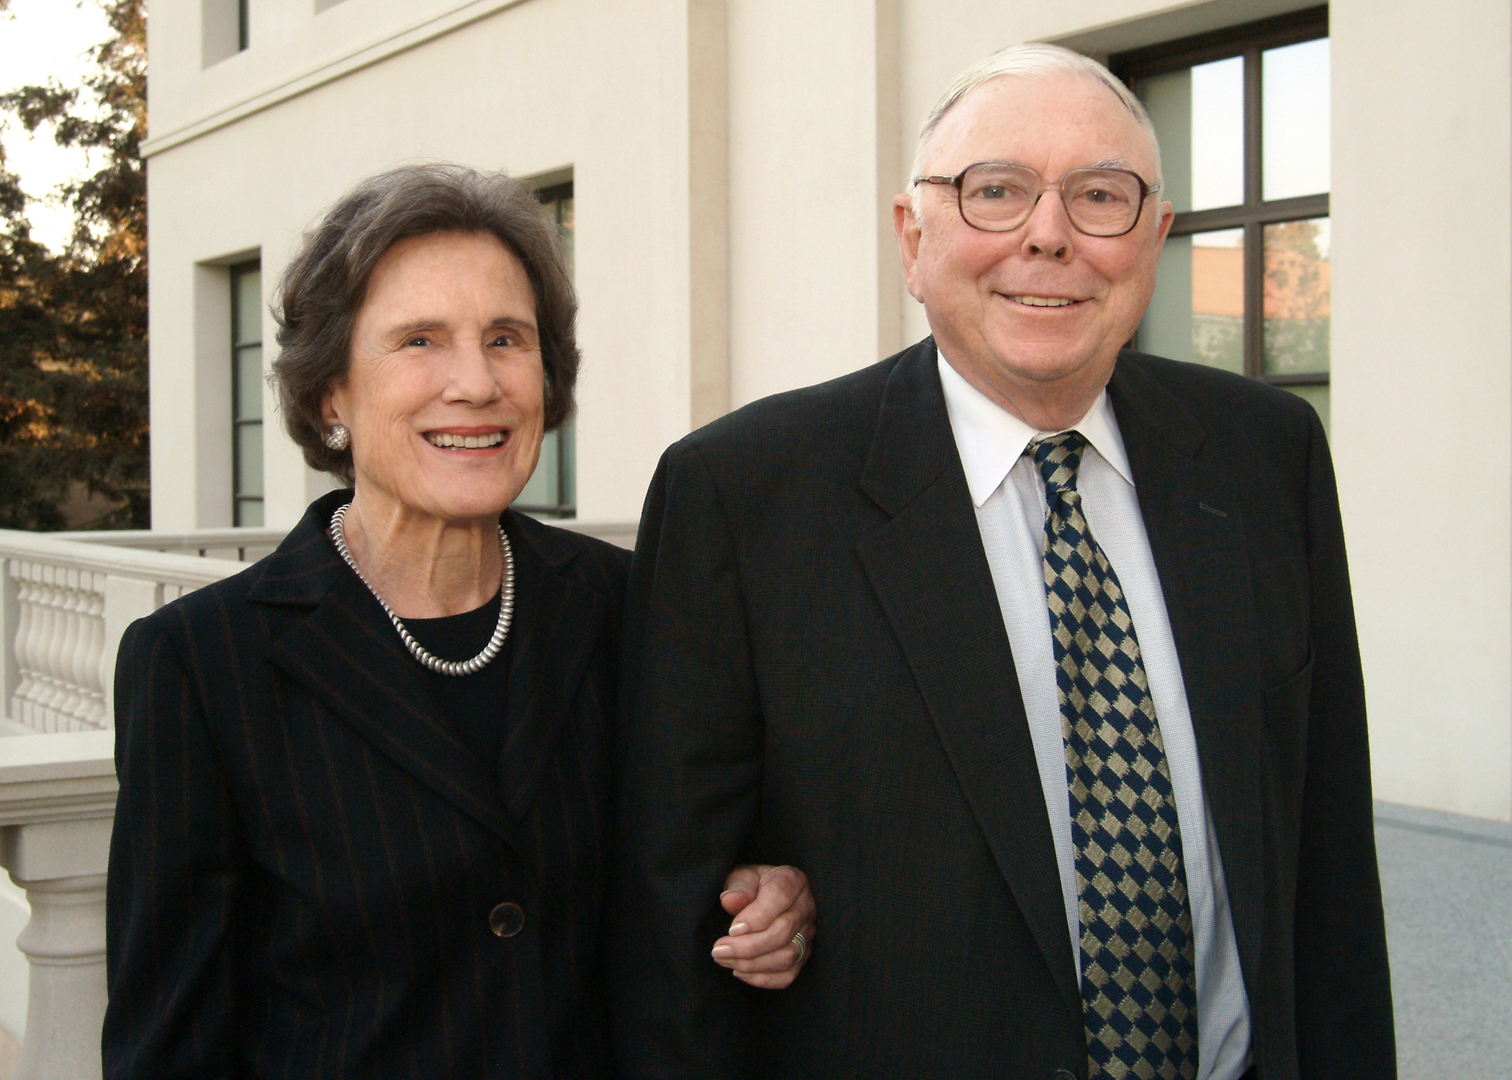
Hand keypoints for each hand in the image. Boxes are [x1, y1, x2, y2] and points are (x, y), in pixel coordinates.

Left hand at [709, 864, 815, 988]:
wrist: (765, 897)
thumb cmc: (753, 886)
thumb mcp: (743, 877)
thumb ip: (738, 887)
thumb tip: (730, 900)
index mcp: (792, 881)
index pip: (779, 898)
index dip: (755, 918)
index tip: (731, 930)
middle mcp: (806, 907)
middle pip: (782, 933)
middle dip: (747, 946)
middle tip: (719, 950)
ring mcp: (808, 934)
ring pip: (786, 957)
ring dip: (751, 964)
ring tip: (724, 960)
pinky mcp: (804, 955)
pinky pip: (788, 975)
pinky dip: (762, 978)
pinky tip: (740, 971)